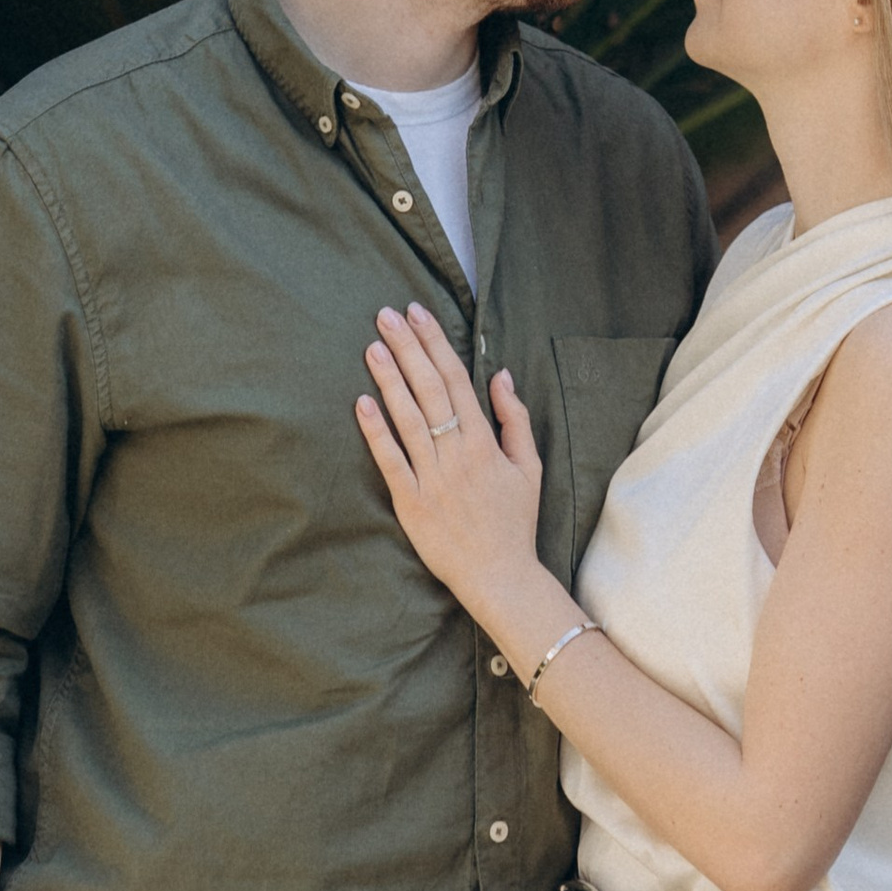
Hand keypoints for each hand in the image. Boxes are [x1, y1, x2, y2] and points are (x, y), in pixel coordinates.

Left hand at [357, 303, 545, 619]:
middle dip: (407, 349)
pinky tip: (362, 403)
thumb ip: (515, 419)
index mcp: (485, 442)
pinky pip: (390, 461)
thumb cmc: (515, 522)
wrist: (500, 576)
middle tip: (386, 315)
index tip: (418, 314)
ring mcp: (431, 478)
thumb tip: (501, 376)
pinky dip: (376, 432)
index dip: (435, 344)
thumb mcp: (529, 467)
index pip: (456, 380)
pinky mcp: (410, 502)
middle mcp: (456, 454)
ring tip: (371, 346)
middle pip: (428, 390)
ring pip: (407, 419)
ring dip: (388, 380)